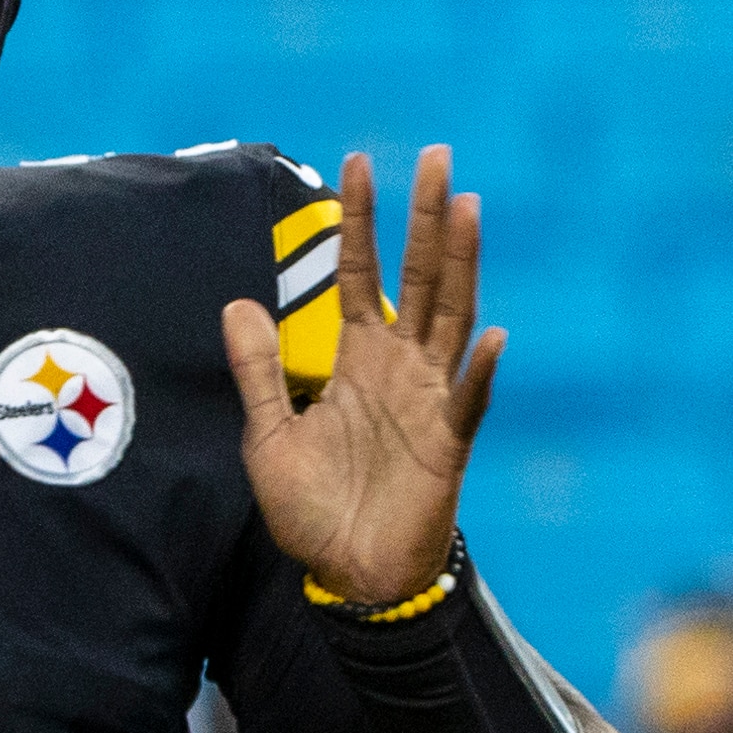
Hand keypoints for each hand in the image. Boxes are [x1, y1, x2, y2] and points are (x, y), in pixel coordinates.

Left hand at [222, 146, 503, 609]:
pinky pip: (469, 404)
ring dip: (460, 265)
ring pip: (452, 318)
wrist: (349, 577)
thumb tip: (237, 303)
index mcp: (358, 360)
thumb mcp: (268, 435)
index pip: (360, 274)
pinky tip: (495, 338)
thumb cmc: (313, 509)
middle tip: (435, 155)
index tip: (358, 163)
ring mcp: (430, 402)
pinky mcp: (448, 447)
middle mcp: (400, 369)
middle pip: (419, 277)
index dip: (360, 222)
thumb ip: (259, 371)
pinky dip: (482, 374)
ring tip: (465, 208)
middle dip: (424, 218)